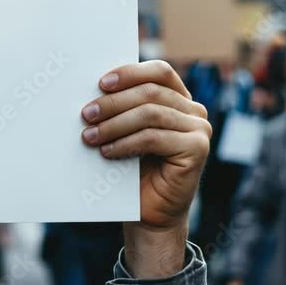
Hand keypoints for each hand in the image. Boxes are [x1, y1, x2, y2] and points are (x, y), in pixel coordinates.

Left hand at [81, 61, 210, 277]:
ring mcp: (199, 129)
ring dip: (114, 124)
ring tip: (90, 136)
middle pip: (151, 92)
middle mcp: (194, 110)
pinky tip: (107, 151)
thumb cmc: (134, 169)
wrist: (149, 212)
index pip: (160, 72)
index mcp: (179, 98)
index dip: (130, 73)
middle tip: (85, 114)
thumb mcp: (126, 132)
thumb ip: (122, 109)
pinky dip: (126, 143)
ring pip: (150, 114)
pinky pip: (154, 137)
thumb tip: (91, 91)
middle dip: (113, 102)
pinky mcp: (197, 149)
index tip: (100, 83)